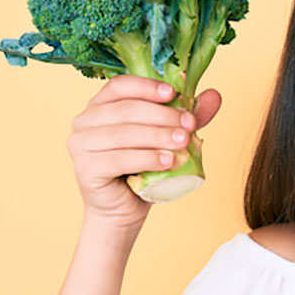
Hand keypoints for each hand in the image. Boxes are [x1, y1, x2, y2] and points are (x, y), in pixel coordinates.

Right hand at [67, 75, 222, 227]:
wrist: (125, 209)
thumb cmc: (143, 169)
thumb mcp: (168, 137)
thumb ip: (187, 115)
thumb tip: (214, 95)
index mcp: (100, 105)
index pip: (120, 85)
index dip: (146, 87)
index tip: (173, 93)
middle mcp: (84, 121)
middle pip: (125, 110)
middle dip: (162, 116)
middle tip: (189, 124)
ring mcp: (80, 144)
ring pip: (123, 134)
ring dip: (157, 136)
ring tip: (184, 143)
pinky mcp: (85, 168)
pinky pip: (118, 159)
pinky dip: (147, 158)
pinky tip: (168, 161)